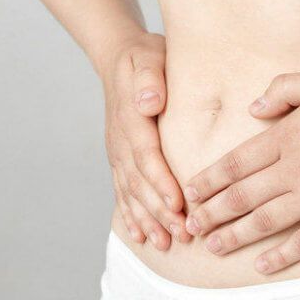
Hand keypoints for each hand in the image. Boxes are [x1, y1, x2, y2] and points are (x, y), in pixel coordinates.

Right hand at [101, 33, 191, 249]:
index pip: (147, 156)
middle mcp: (121, 142)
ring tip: (164, 244)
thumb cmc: (144, 57)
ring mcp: (117, 153)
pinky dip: (131, 215)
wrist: (118, 59)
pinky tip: (142, 235)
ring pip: (131, 193)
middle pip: (140, 183)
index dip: (161, 182)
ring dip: (147, 220)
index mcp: (132, 120)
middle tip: (181, 235)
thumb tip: (148, 101)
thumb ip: (149, 77)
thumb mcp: (148, 56)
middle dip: (160, 211)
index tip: (177, 204)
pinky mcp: (119, 160)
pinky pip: (122, 191)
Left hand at [183, 69, 299, 272]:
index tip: (189, 194)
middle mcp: (296, 169)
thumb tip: (253, 109)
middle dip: (211, 214)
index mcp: (287, 136)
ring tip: (213, 248)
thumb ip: (283, 90)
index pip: (234, 164)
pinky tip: (264, 266)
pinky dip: (283, 255)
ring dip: (235, 236)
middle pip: (241, 197)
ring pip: (266, 221)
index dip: (208, 181)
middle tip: (189, 228)